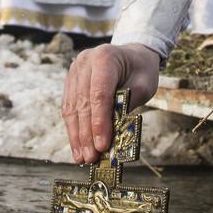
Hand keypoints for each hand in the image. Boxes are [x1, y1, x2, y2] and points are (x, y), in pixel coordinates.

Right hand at [62, 43, 159, 163]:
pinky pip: (68, 107)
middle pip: (83, 103)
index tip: (102, 145)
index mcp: (105, 57)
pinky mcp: (70, 81)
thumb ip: (127, 105)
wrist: (132, 55)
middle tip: (90, 157)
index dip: (99, 122)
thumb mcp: (144, 86)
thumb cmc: (141, 70)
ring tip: (82, 156)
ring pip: (72, 108)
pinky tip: (77, 145)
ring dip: (76, 135)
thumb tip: (110, 135)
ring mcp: (74, 70)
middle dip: (86, 134)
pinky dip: (73, 128)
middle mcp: (85, 62)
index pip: (99, 94)